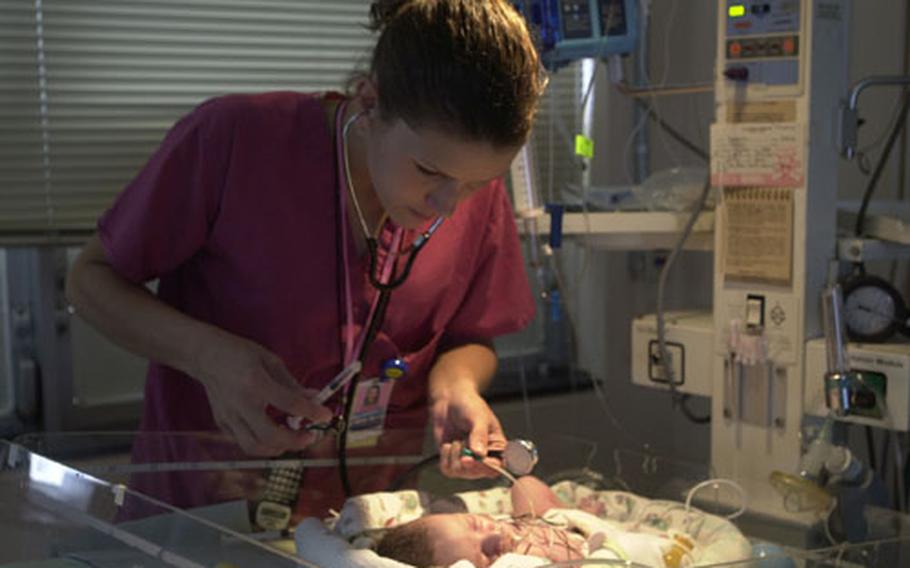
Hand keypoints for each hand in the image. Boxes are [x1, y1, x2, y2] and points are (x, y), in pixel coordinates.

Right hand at [192, 329, 332, 455]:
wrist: (205, 356)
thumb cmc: (239, 354)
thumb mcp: (270, 361)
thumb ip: (292, 383)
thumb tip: (315, 398)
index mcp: (256, 383)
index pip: (290, 404)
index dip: (312, 412)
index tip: (326, 415)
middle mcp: (241, 404)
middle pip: (270, 437)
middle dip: (295, 441)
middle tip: (310, 435)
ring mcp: (229, 417)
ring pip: (254, 447)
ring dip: (278, 448)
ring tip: (292, 438)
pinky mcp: (222, 423)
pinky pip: (244, 442)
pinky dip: (262, 443)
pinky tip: (272, 433)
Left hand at [431, 383, 505, 478]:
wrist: (449, 400)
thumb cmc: (469, 405)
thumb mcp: (478, 417)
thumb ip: (479, 435)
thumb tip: (479, 454)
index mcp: (497, 447)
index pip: (498, 467)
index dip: (486, 466)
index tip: (474, 458)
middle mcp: (484, 457)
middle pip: (478, 473)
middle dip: (466, 460)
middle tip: (461, 444)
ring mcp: (467, 461)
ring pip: (460, 472)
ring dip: (455, 455)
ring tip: (457, 440)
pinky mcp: (452, 461)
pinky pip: (447, 470)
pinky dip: (445, 457)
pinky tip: (448, 445)